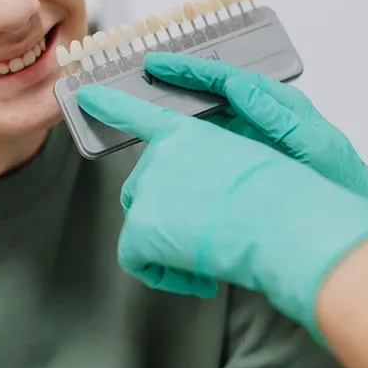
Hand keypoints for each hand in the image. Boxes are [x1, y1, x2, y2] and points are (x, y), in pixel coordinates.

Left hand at [76, 81, 367, 342]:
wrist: (282, 219)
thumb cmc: (281, 197)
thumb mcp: (246, 163)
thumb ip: (209, 168)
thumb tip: (197, 196)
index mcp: (185, 134)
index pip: (137, 114)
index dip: (108, 104)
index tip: (84, 93)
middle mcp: (159, 156)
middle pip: (142, 188)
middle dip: (165, 215)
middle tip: (203, 231)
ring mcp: (147, 188)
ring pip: (141, 224)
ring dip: (167, 243)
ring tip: (208, 252)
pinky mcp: (141, 226)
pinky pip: (136, 259)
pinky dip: (163, 273)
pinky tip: (196, 274)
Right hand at [142, 52, 367, 212]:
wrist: (344, 225)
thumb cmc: (339, 181)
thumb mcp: (312, 144)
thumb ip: (276, 115)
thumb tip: (240, 86)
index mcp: (276, 104)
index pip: (224, 79)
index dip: (189, 70)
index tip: (159, 64)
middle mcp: (258, 117)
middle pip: (208, 93)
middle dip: (175, 83)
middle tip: (144, 76)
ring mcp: (247, 139)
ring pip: (203, 118)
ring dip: (174, 112)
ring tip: (143, 105)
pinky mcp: (239, 160)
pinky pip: (205, 145)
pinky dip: (183, 142)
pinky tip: (165, 147)